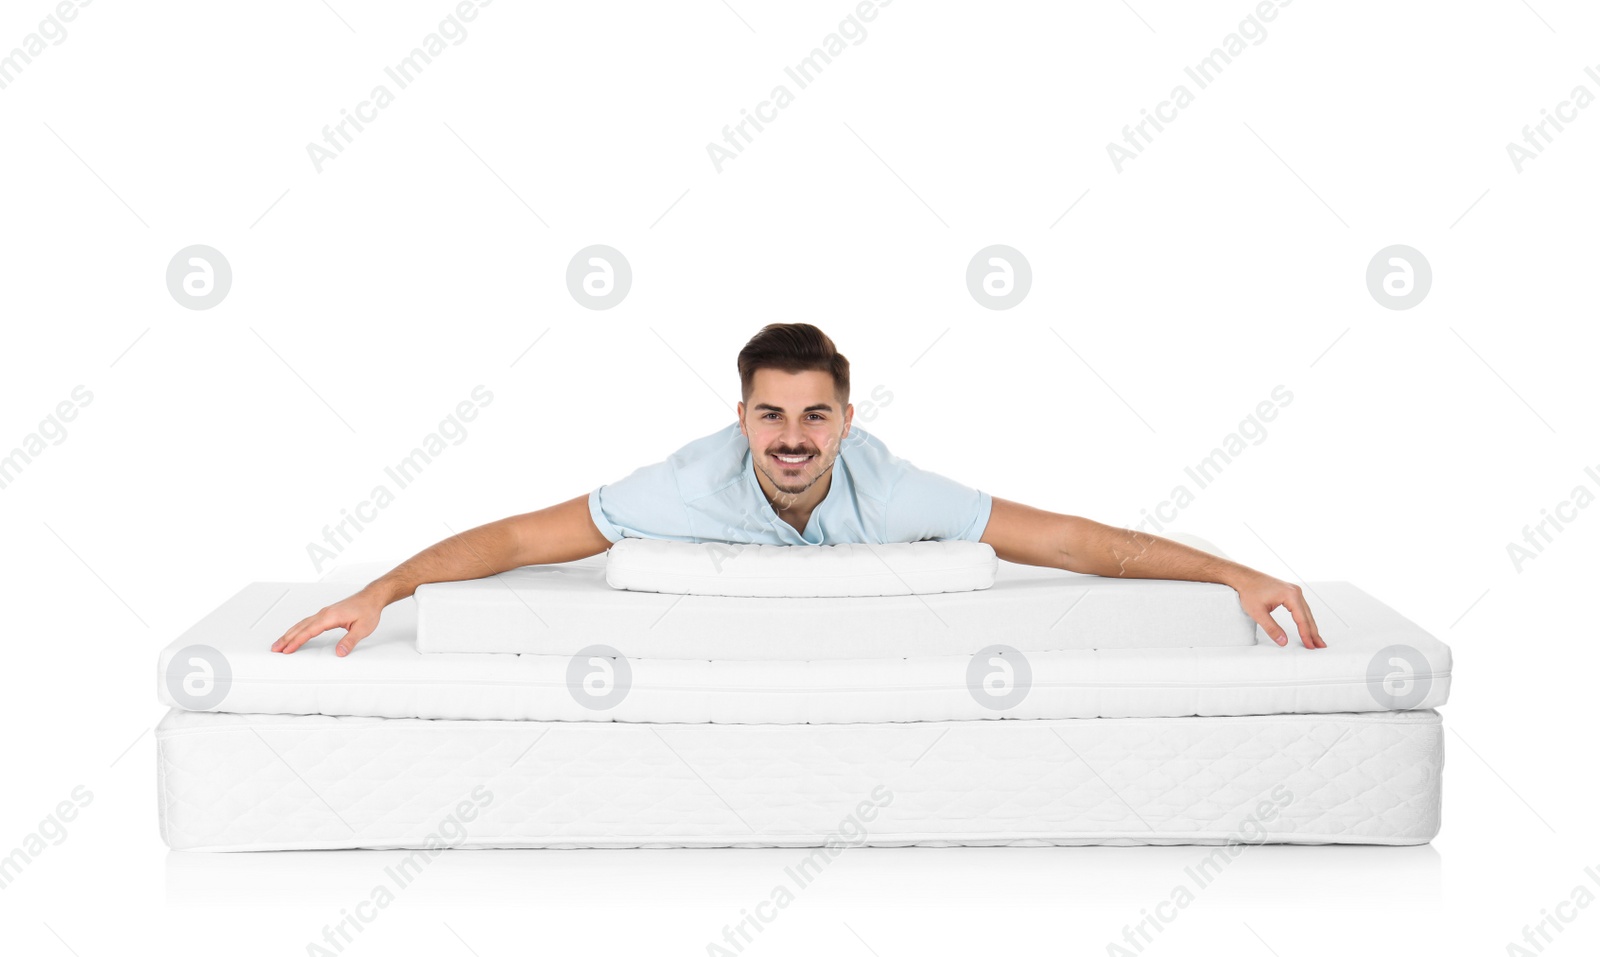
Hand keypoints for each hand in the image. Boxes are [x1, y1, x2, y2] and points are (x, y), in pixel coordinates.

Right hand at [271, 589, 386, 655]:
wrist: (372, 597)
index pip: (309, 631)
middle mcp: (324, 613)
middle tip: (275, 649)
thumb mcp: (362, 629)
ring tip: (280, 643)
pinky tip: (294, 633)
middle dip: (286, 638)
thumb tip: (340, 652)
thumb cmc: (368, 610)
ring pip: (302, 624)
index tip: (287, 650)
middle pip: (300, 627)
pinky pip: (307, 622)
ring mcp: (324, 613)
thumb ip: (350, 641)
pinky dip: (298, 628)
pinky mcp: (326, 614)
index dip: (296, 642)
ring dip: (290, 633)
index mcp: (330, 617)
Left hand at [1229, 570, 1325, 648]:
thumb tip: (1283, 641)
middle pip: (1308, 616)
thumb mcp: (1258, 613)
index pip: (1302, 619)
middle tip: (1320, 646)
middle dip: (1313, 632)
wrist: (1243, 578)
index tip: (1310, 646)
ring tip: (1316, 640)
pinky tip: (1308, 627)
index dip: (1306, 634)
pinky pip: (1301, 608)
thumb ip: (1271, 628)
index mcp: (1290, 595)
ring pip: (1306, 612)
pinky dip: (1305, 618)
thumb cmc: (1249, 591)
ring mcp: (1294, 591)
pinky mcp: (1290, 592)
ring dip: (1311, 626)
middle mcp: (1295, 591)